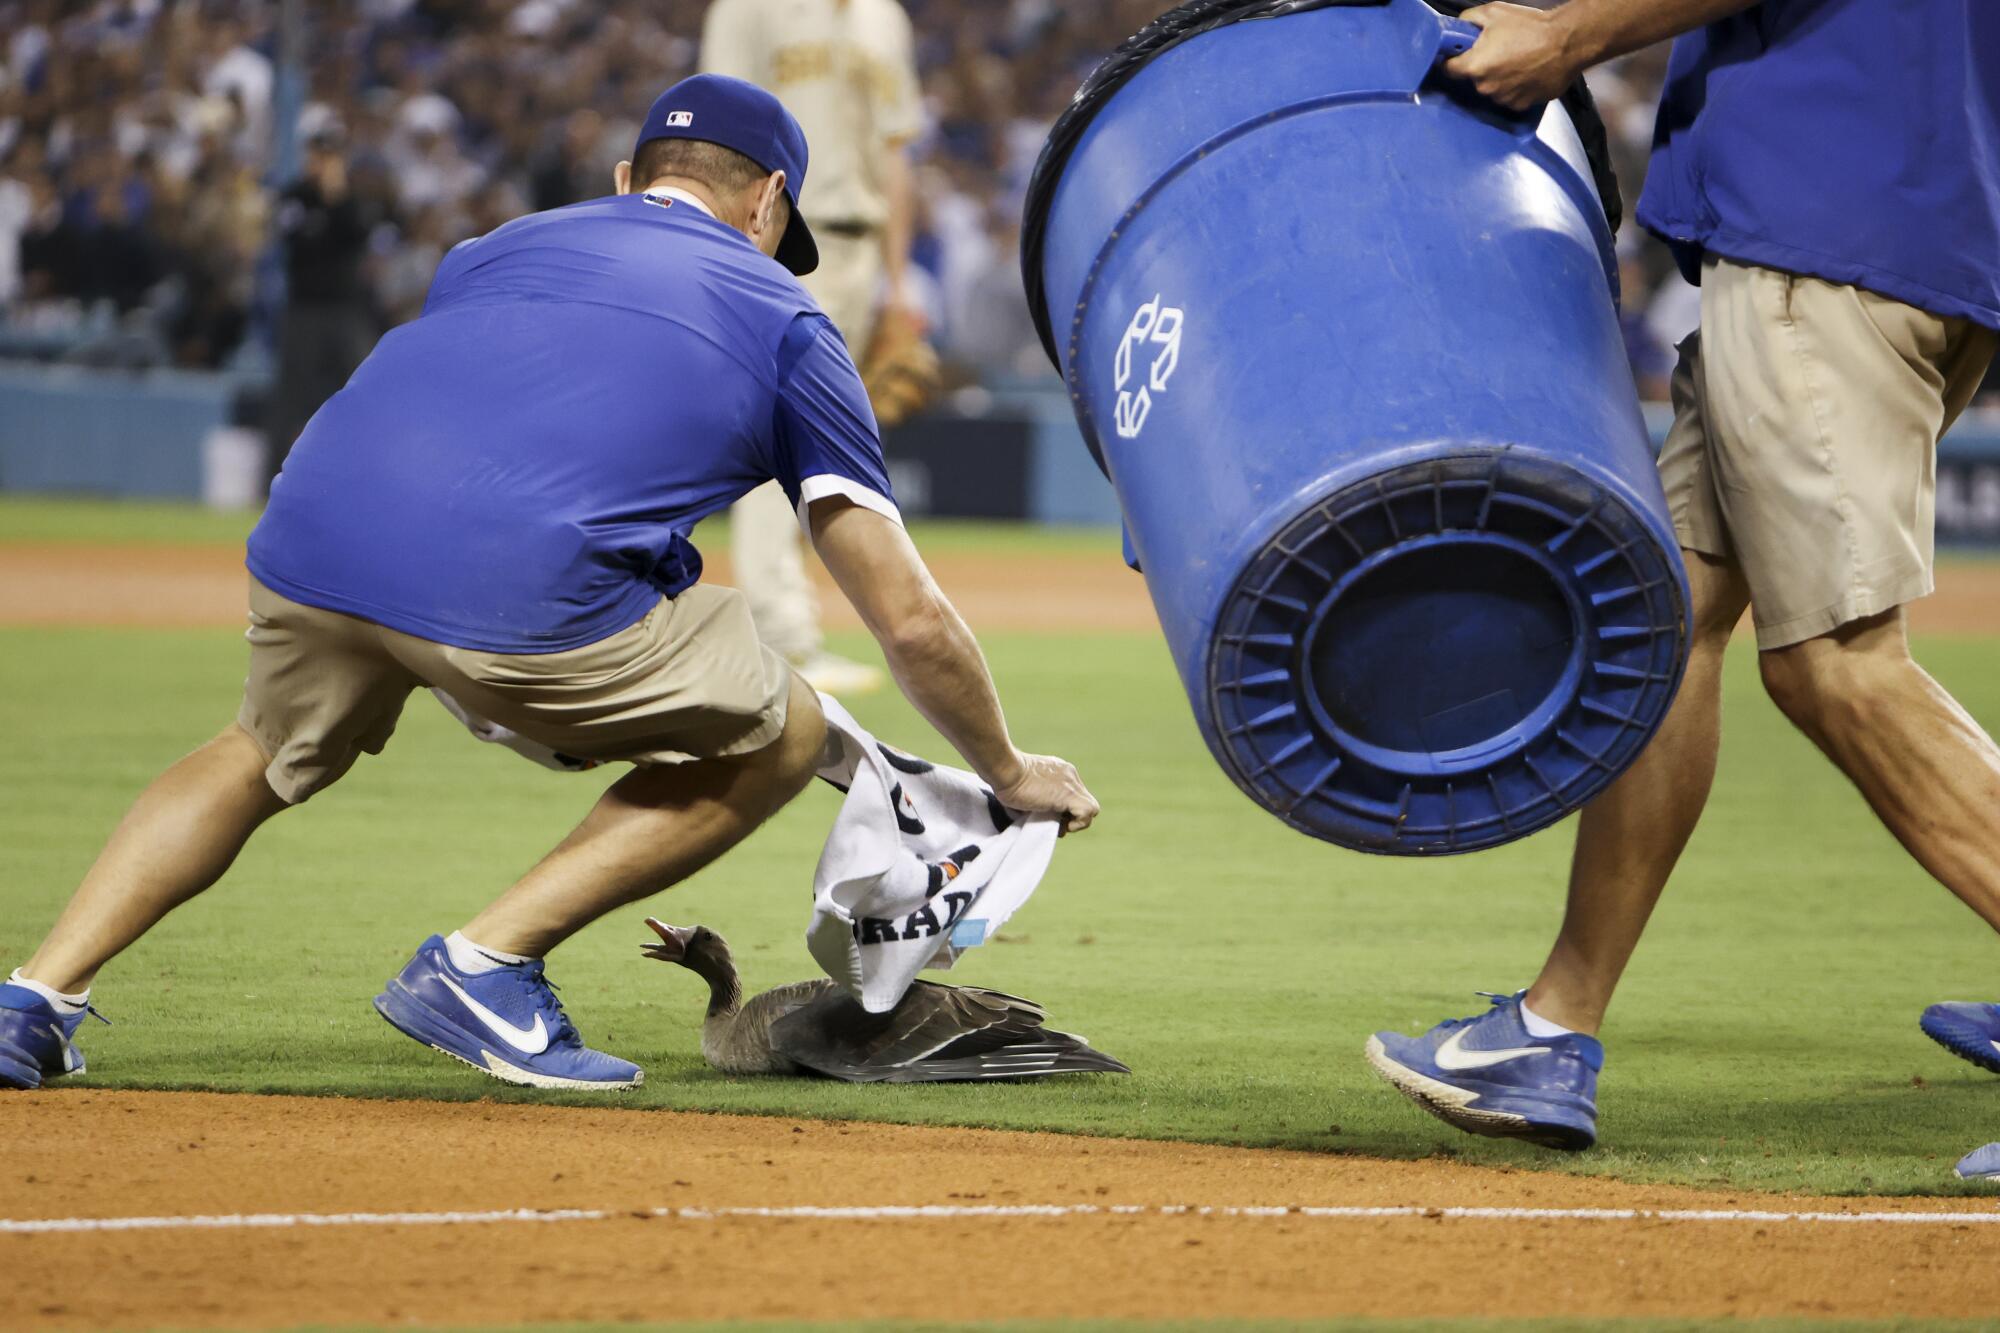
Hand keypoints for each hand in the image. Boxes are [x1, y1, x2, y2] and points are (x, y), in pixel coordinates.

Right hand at [988, 751, 1099, 834]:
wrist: (1006, 770)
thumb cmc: (1005, 777)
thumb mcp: (1022, 784)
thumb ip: (1033, 795)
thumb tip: (1030, 814)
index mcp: (1058, 770)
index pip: (1071, 793)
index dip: (1064, 809)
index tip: (1048, 814)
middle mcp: (1069, 775)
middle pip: (1082, 801)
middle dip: (1070, 816)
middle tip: (1053, 822)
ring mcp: (1071, 784)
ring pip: (1090, 809)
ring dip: (1075, 822)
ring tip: (1057, 825)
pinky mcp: (1069, 795)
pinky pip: (1088, 813)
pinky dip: (1077, 824)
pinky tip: (1060, 825)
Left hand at [1444, 4, 1583, 111]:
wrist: (1567, 43)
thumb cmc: (1531, 27)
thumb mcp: (1494, 12)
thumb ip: (1468, 20)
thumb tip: (1458, 28)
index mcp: (1474, 66)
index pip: (1448, 69)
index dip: (1452, 59)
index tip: (1458, 54)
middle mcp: (1485, 87)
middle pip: (1473, 79)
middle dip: (1481, 66)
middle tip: (1498, 51)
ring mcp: (1503, 99)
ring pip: (1492, 89)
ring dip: (1499, 78)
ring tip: (1517, 61)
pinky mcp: (1521, 105)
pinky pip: (1511, 97)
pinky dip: (1515, 88)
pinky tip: (1526, 72)